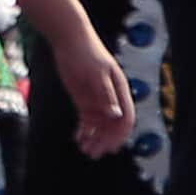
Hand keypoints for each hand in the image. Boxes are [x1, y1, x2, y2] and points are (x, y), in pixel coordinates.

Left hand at [50, 28, 131, 163]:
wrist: (70, 41)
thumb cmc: (86, 54)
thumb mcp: (96, 74)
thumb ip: (106, 95)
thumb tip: (116, 116)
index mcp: (120, 91)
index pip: (125, 118)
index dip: (120, 134)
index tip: (112, 147)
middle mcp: (111, 99)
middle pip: (112, 125)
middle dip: (105, 141)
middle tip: (94, 153)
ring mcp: (97, 100)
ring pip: (99, 126)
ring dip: (94, 139)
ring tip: (85, 150)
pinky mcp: (83, 100)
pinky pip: (87, 121)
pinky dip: (84, 131)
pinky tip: (78, 139)